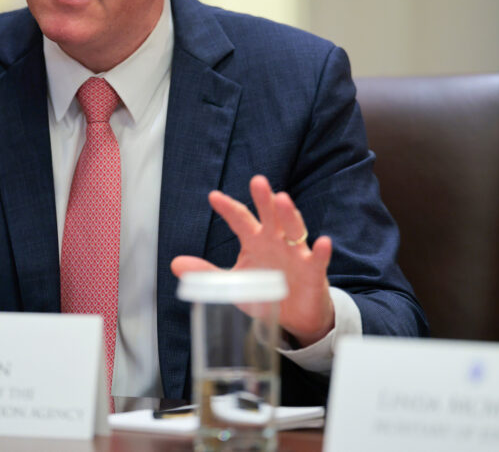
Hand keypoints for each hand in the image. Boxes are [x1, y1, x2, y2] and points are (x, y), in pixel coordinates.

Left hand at [170, 175, 335, 346]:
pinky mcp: (313, 271)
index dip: (228, 209)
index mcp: (255, 241)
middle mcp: (276, 241)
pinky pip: (318, 259)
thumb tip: (175, 263)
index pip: (240, 220)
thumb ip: (207, 272)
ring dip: (289, 215)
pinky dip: (322, 251)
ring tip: (282, 199)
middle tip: (257, 181)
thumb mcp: (233, 283)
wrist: (293, 317)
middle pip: (270, 216)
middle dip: (263, 199)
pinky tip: (323, 242)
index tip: (214, 197)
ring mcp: (296, 254)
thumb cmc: (264, 291)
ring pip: (294, 230)